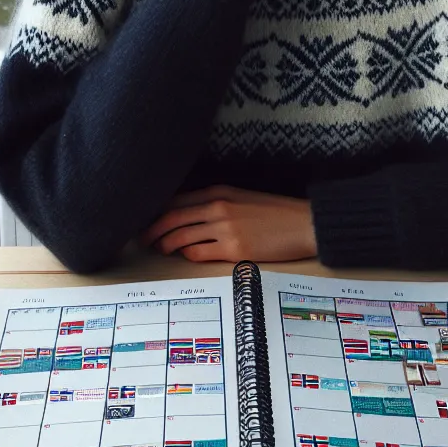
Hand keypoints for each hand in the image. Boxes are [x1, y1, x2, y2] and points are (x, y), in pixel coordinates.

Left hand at [138, 185, 317, 262]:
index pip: (176, 200)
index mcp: (219, 191)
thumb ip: (216, 203)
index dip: (157, 211)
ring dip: (166, 244)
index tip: (147, 219)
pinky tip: (187, 255)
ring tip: (162, 249)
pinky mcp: (234, 250)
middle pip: (172, 218)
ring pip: (181, 236)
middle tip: (144, 238)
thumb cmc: (275, 213)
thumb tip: (189, 215)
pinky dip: (188, 254)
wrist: (304, 224)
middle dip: (153, 230)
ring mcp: (225, 228)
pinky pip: (198, 253)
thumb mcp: (242, 198)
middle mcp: (218, 207)